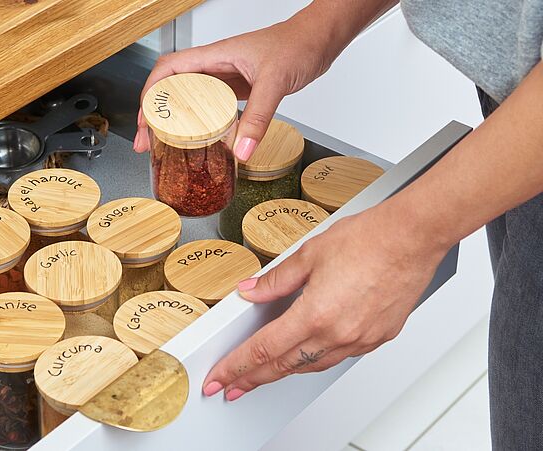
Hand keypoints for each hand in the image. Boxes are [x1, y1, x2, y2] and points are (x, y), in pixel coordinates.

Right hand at [133, 20, 333, 159]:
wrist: (320, 40)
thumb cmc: (298, 44)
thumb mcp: (275, 82)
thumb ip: (259, 117)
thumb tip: (241, 150)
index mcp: (214, 56)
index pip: (168, 70)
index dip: (150, 93)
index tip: (145, 119)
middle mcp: (215, 66)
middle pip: (171, 87)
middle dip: (154, 114)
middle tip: (148, 142)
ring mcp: (225, 78)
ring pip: (188, 98)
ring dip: (174, 120)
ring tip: (164, 144)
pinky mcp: (238, 88)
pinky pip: (210, 107)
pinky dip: (200, 123)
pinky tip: (200, 139)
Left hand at [202, 207, 449, 400]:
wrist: (412, 238)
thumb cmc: (369, 239)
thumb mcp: (309, 254)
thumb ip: (275, 279)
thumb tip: (250, 291)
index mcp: (314, 314)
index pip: (263, 350)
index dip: (236, 367)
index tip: (220, 379)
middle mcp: (337, 334)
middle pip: (284, 366)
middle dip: (252, 379)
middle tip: (232, 387)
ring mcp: (359, 340)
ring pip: (311, 366)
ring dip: (283, 371)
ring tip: (262, 375)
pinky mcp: (376, 338)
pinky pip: (337, 356)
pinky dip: (315, 359)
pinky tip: (305, 355)